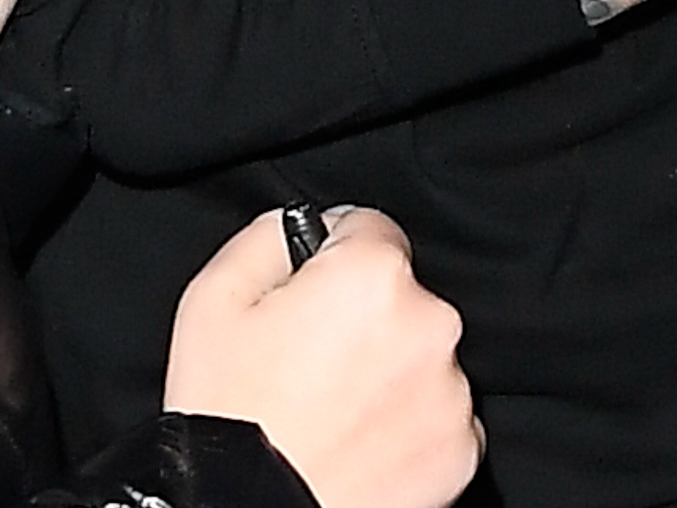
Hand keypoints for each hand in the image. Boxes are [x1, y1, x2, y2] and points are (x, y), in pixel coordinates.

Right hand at [165, 207, 482, 507]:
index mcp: (375, 274)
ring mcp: (452, 392)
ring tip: (332, 411)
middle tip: (309, 365)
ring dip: (389, 369)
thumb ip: (270, 234)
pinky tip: (359, 442)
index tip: (306, 299)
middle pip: (399, 294)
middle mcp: (430, 323)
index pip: (366, 229)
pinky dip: (407, 423)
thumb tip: (303, 225)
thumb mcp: (214, 296)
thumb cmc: (227, 415)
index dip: (329, 258)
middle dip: (362, 317)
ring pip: (420, 354)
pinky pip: (437, 413)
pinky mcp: (461, 451)